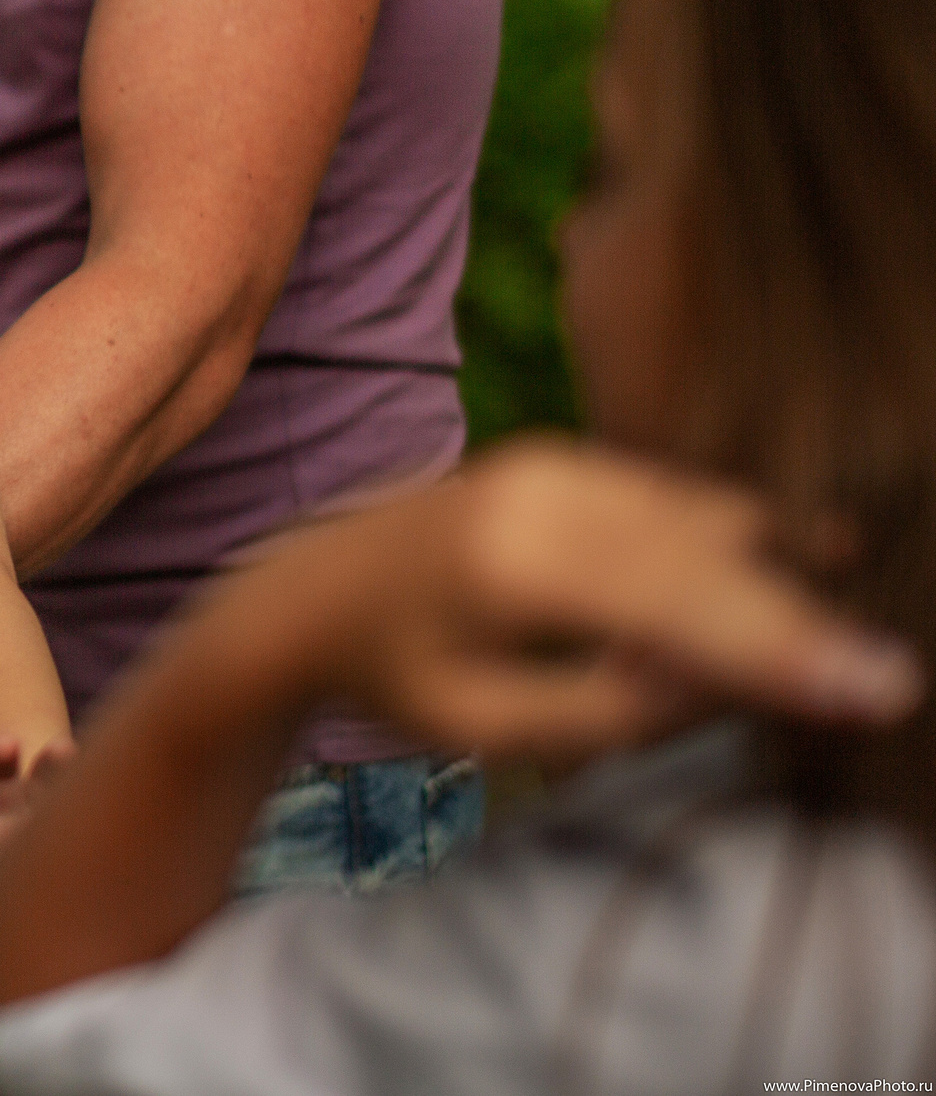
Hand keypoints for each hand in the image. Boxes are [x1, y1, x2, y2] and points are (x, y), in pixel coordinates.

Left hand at [276, 436, 921, 764]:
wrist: (307, 588)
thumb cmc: (392, 674)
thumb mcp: (484, 727)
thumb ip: (608, 712)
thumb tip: (722, 682)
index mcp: (511, 567)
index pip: (675, 610)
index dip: (781, 651)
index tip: (874, 688)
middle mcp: (536, 495)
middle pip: (704, 555)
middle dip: (796, 619)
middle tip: (883, 680)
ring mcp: (550, 464)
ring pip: (698, 516)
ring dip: (773, 570)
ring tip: (840, 629)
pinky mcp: (563, 459)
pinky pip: (672, 498)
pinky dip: (730, 536)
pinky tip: (800, 560)